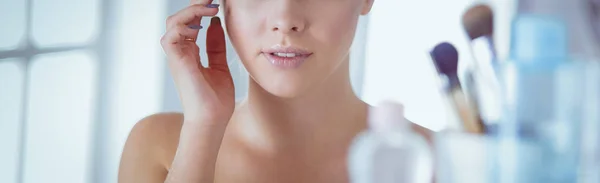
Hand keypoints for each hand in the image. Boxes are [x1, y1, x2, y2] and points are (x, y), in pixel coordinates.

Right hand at [160, 0, 233, 125]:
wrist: (212, 120)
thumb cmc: (216, 99)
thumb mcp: (220, 65)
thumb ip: (216, 45)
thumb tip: (216, 23)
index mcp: (190, 52)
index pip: (190, 23)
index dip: (200, 9)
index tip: (217, 3)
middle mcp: (181, 52)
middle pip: (179, 18)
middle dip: (195, 5)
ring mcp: (177, 56)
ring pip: (173, 23)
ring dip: (191, 11)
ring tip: (210, 8)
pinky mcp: (176, 62)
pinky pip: (171, 36)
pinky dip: (184, 27)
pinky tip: (201, 27)